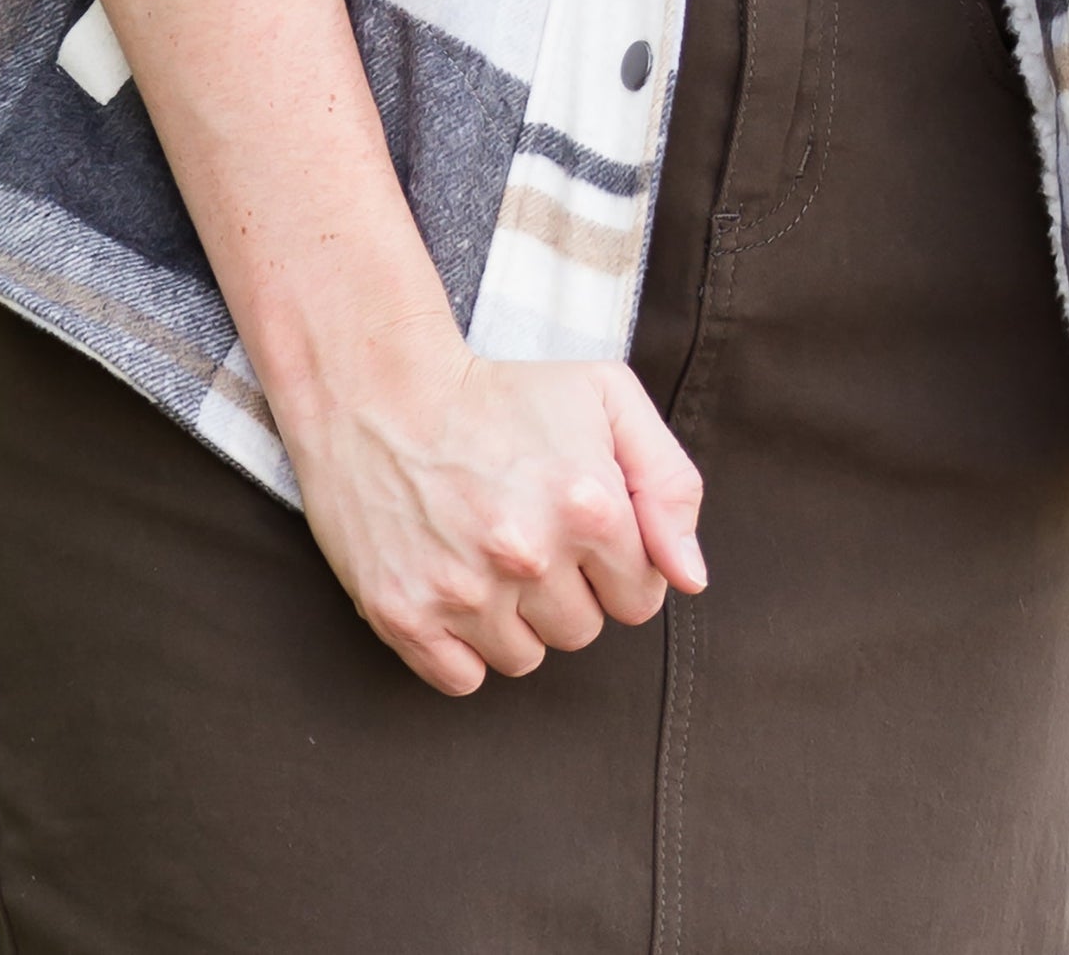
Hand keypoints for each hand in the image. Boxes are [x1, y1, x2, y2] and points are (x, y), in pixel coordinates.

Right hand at [287, 319, 706, 696]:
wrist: (378, 389)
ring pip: (525, 659)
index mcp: (589, 504)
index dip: (613, 563)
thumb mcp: (605, 397)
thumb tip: (689, 577)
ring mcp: (462, 591)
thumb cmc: (501, 392)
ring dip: (513, 618)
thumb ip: (669, 482)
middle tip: (525, 530)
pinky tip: (451, 584)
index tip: (578, 526)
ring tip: (485, 552)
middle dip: (565, 589)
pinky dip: (461, 645)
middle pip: (582, 631)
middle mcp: (528, 554)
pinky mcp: (404, 615)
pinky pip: (463, 679)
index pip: (640, 597)